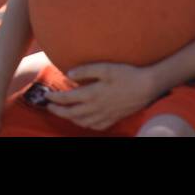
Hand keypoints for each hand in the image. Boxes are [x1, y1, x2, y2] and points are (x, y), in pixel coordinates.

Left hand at [43, 63, 157, 130]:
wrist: (147, 86)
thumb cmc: (126, 74)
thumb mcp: (105, 67)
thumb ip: (85, 70)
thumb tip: (68, 74)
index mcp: (92, 94)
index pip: (68, 99)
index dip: (55, 98)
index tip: (46, 95)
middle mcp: (97, 108)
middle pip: (72, 114)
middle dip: (58, 111)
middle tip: (49, 106)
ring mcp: (106, 115)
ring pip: (82, 122)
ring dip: (70, 119)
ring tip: (64, 113)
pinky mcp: (114, 118)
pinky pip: (96, 126)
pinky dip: (85, 125)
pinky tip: (84, 120)